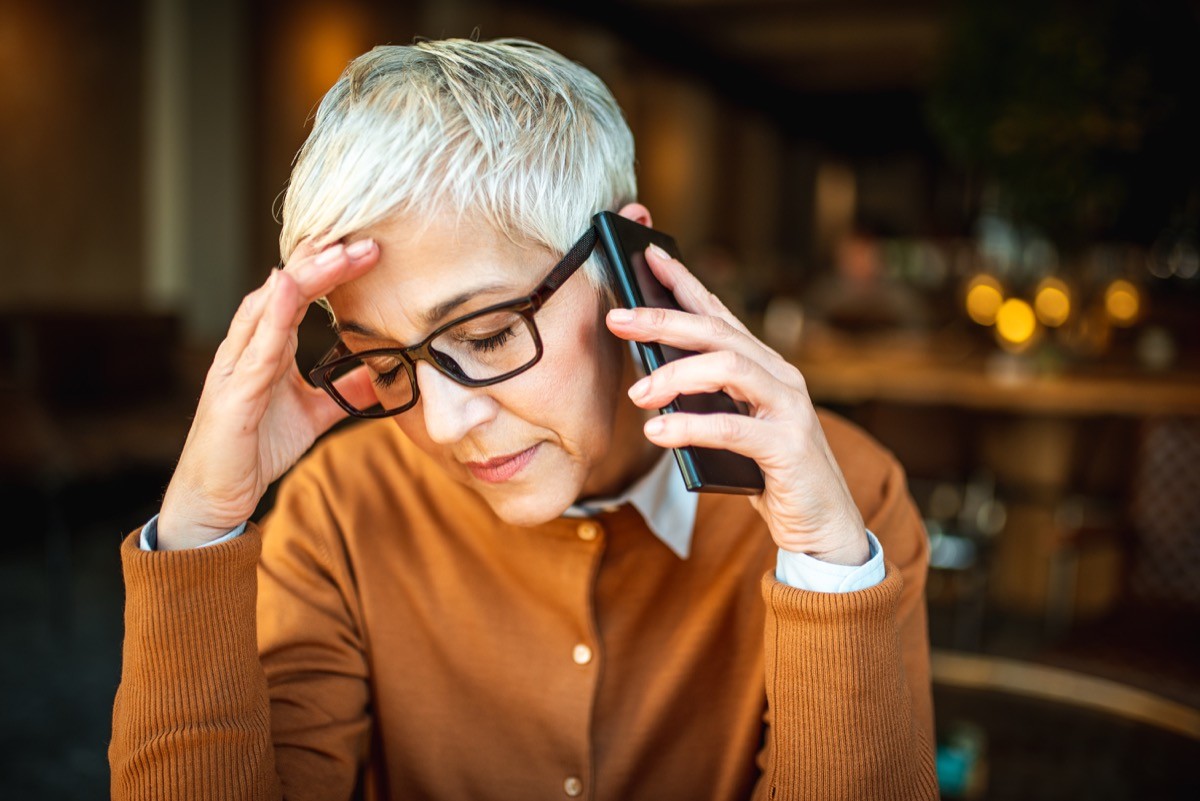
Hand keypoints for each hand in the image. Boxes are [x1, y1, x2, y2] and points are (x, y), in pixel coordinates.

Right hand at [157, 238, 380, 549]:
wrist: (215, 497)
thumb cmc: (254, 450)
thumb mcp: (313, 416)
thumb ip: (344, 392)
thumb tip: (384, 374)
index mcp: (265, 348)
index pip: (299, 295)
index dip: (330, 270)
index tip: (368, 249)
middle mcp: (246, 349)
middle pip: (284, 290)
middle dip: (323, 262)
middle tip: (364, 241)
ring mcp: (235, 369)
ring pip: (267, 308)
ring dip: (304, 278)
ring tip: (336, 252)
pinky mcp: (232, 397)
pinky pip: (255, 350)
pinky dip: (272, 316)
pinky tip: (287, 288)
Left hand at [605, 245, 867, 565]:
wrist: (823, 524)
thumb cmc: (770, 474)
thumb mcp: (734, 428)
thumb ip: (707, 400)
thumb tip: (649, 379)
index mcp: (766, 368)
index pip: (720, 314)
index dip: (685, 283)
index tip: (649, 256)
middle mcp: (781, 377)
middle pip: (717, 332)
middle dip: (664, 321)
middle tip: (618, 319)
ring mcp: (789, 408)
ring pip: (728, 367)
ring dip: (674, 375)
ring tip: (637, 394)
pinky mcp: (788, 447)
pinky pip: (732, 428)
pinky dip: (689, 426)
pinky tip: (656, 431)